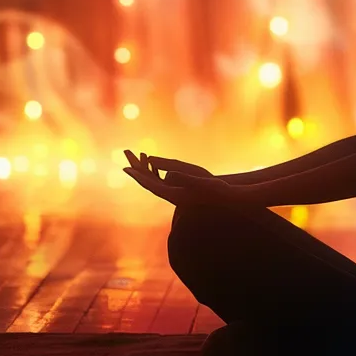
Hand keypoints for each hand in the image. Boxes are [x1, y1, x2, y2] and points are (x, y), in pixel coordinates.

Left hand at [123, 149, 241, 204]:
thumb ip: (182, 178)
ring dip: (147, 168)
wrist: (231, 201)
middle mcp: (173, 195)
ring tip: (139, 155)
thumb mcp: (200, 182)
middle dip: (138, 167)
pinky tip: (156, 165)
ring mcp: (178, 193)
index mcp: (174, 194)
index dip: (137, 175)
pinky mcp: (184, 190)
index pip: (150, 184)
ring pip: (157, 180)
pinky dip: (158, 170)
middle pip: (150, 180)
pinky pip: (165, 179)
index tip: (124, 167)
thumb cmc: (217, 191)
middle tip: (126, 154)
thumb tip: (166, 173)